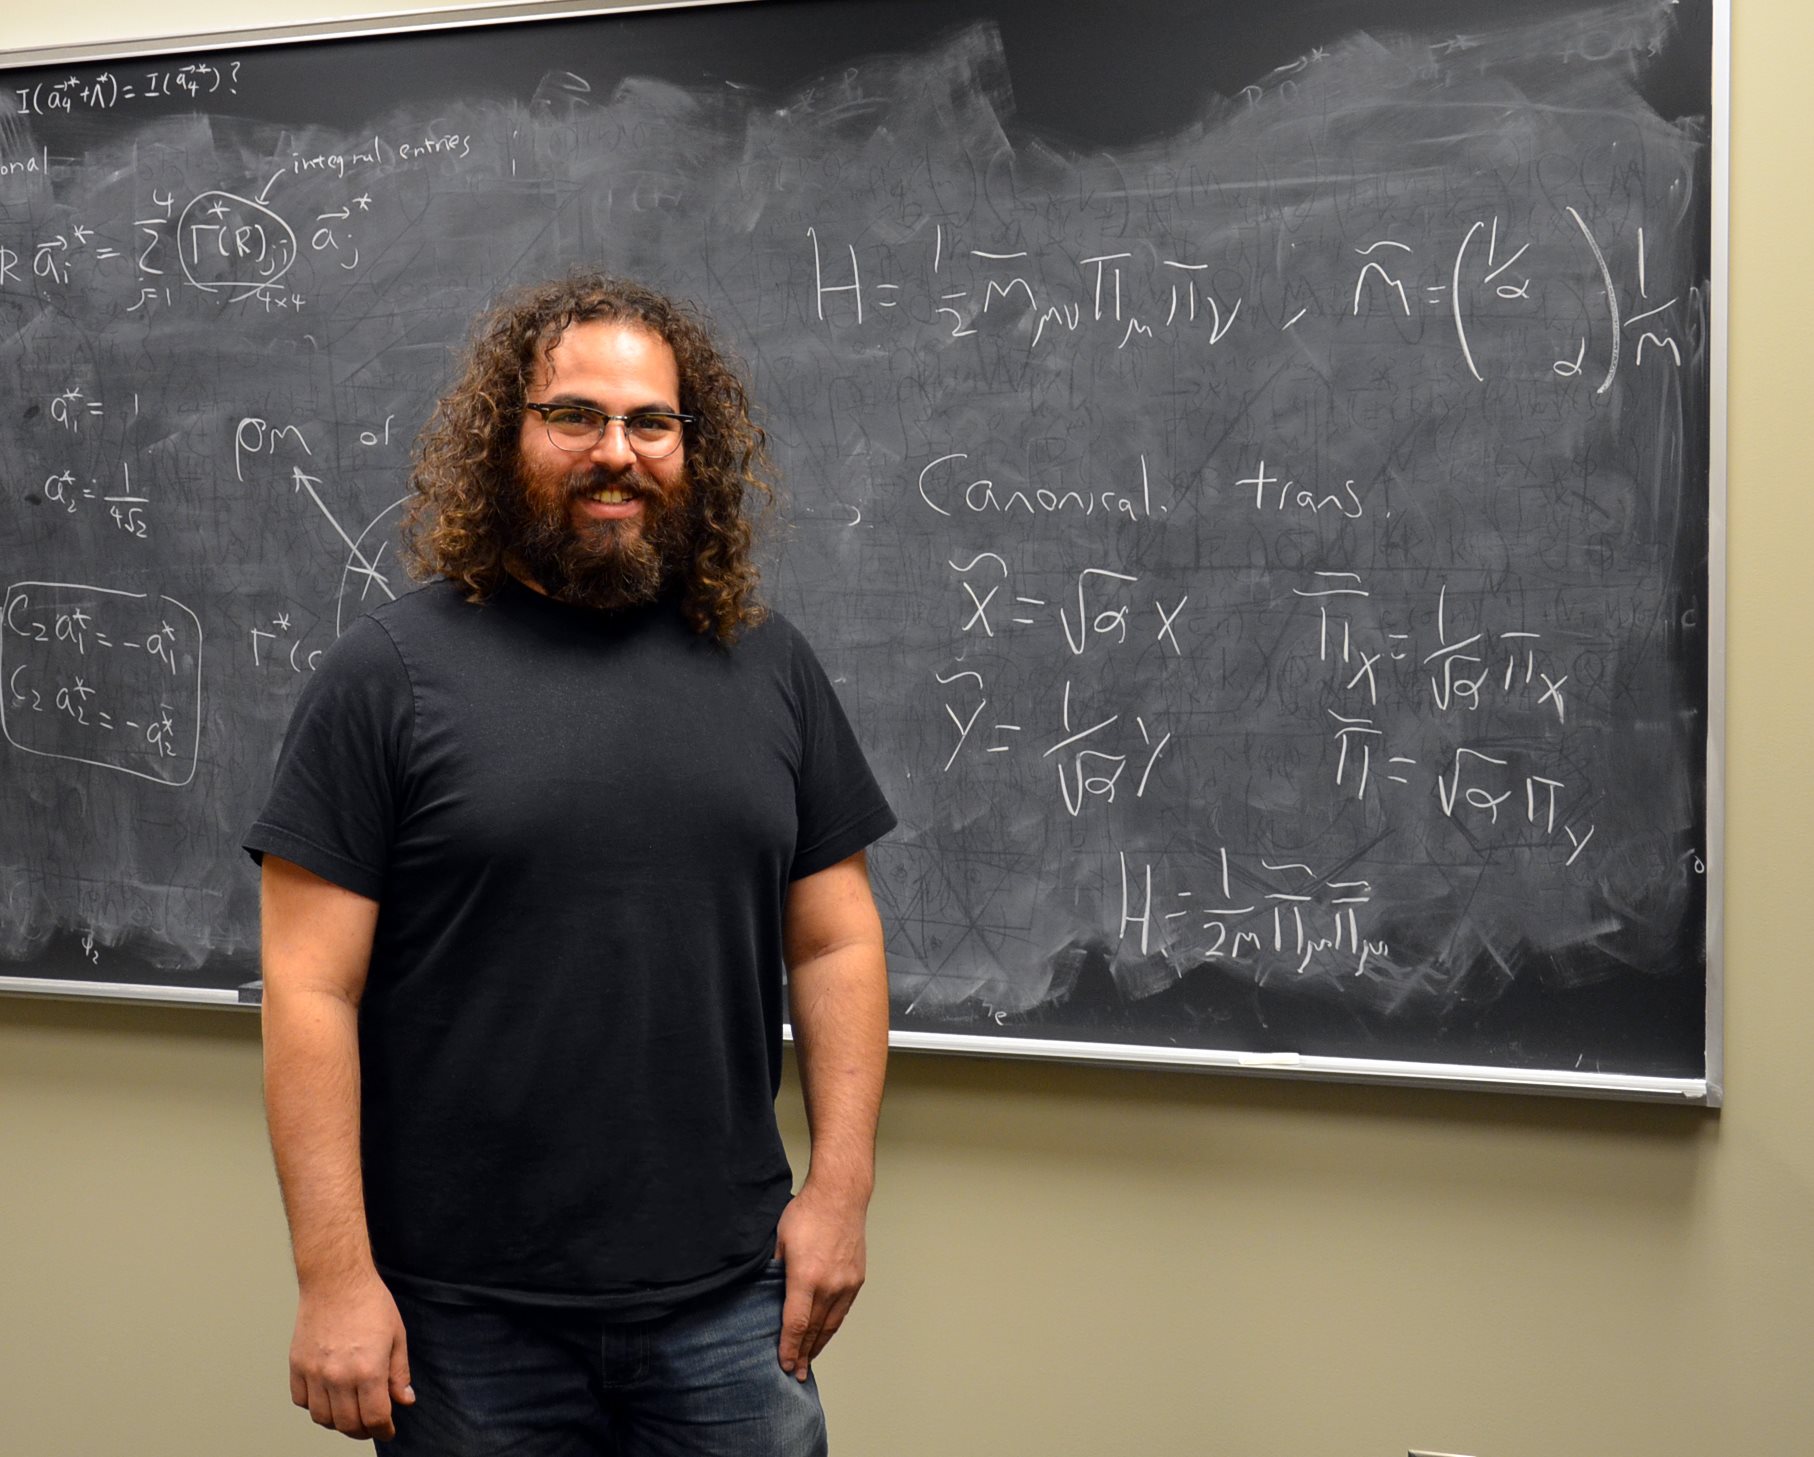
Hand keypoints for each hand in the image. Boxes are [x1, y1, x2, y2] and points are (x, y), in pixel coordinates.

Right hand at [289, 1271, 415, 1439]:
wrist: (336, 1280)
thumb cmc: (370, 1302)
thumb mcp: (397, 1336)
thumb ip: (399, 1373)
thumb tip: (404, 1400)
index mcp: (368, 1370)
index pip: (375, 1418)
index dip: (384, 1430)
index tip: (387, 1431)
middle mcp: (338, 1376)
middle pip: (347, 1424)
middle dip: (363, 1430)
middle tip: (371, 1424)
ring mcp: (314, 1373)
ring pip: (322, 1417)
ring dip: (338, 1422)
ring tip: (350, 1412)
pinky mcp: (297, 1365)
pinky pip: (301, 1401)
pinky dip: (314, 1406)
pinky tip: (327, 1397)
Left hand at [773, 1185, 867, 1381]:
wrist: (841, 1195)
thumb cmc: (807, 1212)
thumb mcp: (778, 1240)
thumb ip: (773, 1270)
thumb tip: (764, 1293)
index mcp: (806, 1277)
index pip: (795, 1323)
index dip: (789, 1348)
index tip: (783, 1365)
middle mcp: (829, 1285)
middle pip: (814, 1330)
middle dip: (803, 1354)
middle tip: (795, 1374)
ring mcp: (846, 1283)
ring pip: (831, 1324)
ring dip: (819, 1345)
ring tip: (809, 1362)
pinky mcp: (856, 1279)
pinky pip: (843, 1311)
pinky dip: (832, 1327)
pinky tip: (825, 1334)